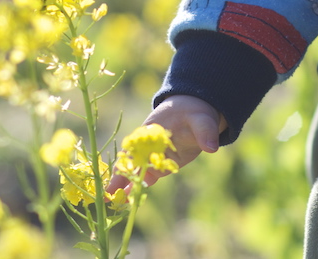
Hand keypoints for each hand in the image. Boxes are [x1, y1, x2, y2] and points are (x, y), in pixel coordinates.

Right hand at [106, 95, 226, 192]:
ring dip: (125, 186)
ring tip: (113, 203)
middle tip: (106, 196)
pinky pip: (147, 178)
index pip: (135, 149)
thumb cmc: (194, 114)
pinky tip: (128, 201)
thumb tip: (211, 147)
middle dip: (118, 179)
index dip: (126, 162)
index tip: (118, 175)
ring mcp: (153, 156)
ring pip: (136, 173)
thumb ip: (205, 133)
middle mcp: (148, 145)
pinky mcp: (161, 165)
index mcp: (152, 132)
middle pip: (130, 163)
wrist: (195, 114)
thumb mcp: (201, 120)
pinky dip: (138, 188)